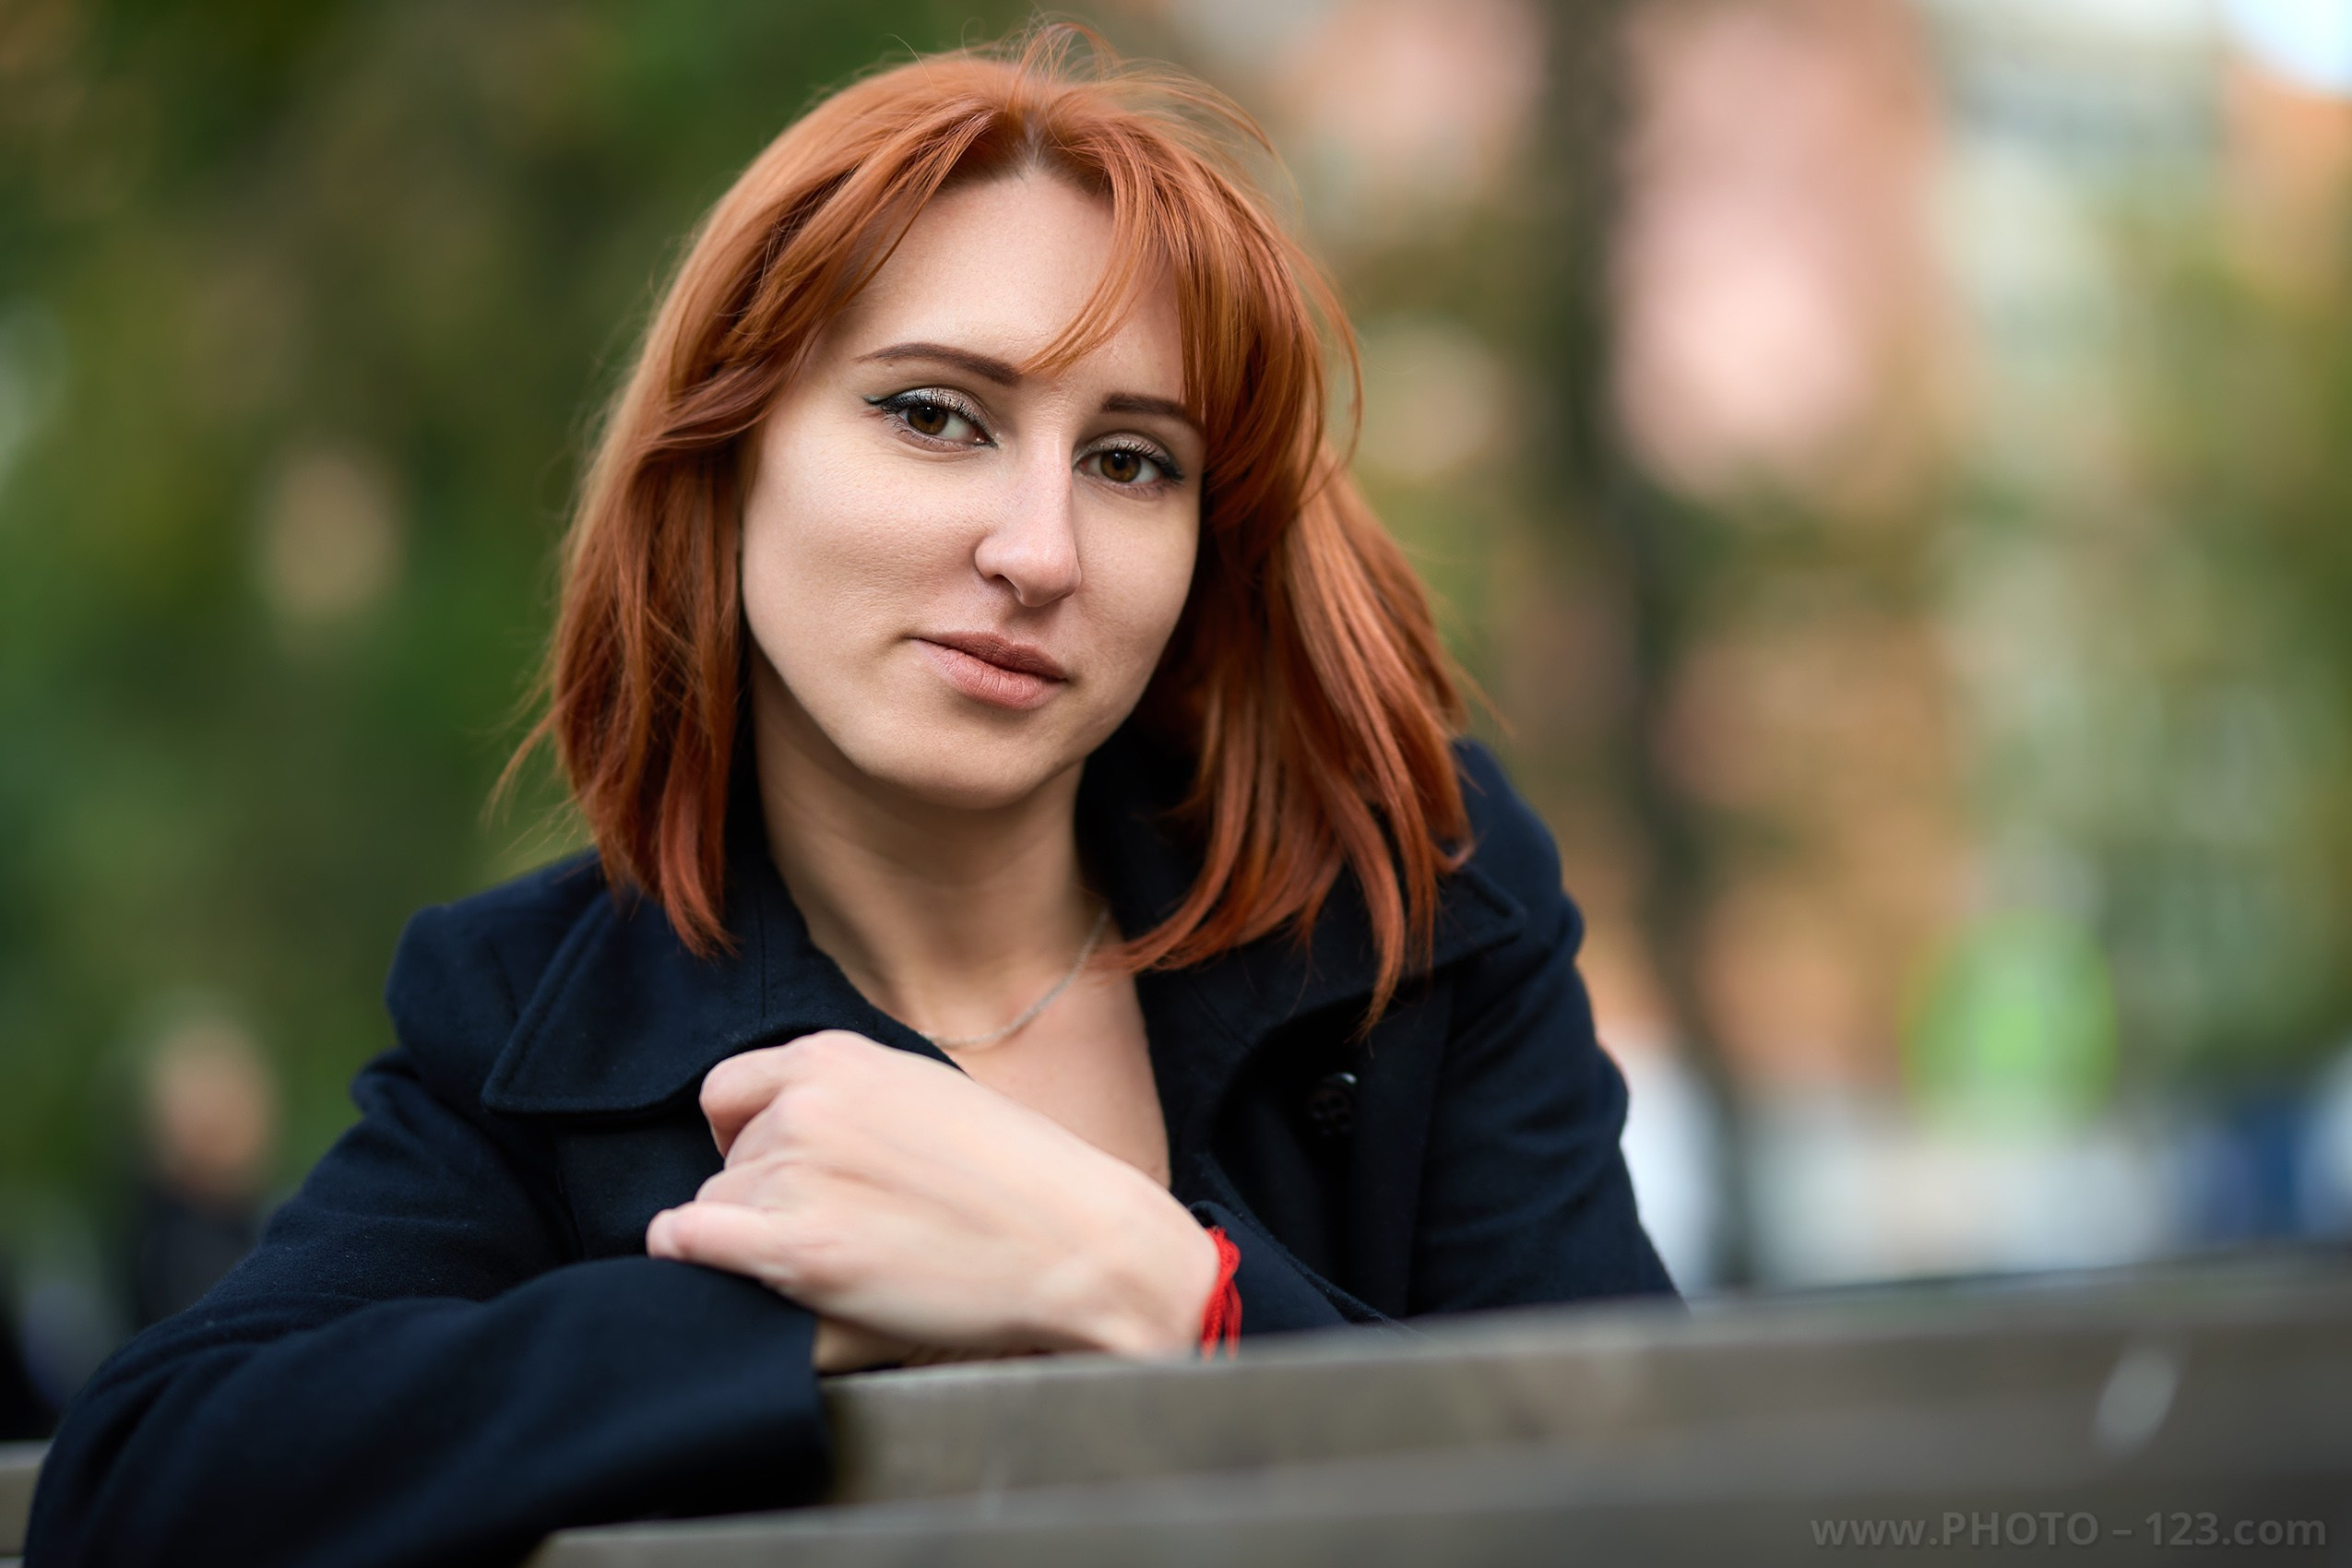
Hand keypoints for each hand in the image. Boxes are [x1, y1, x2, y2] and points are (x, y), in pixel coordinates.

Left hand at [644, 1030, 1218, 1359]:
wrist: (1079, 1241)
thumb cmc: (1020, 1178)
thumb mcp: (927, 1093)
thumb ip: (853, 1097)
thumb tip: (792, 1127)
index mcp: (838, 1058)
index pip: (728, 1092)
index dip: (743, 1135)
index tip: (769, 1165)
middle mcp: (806, 1105)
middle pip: (729, 1158)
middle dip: (762, 1193)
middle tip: (836, 1225)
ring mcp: (798, 1176)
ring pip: (716, 1206)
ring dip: (751, 1236)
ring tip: (834, 1256)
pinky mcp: (799, 1250)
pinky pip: (690, 1244)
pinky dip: (692, 1257)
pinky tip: (729, 1270)